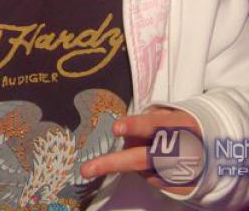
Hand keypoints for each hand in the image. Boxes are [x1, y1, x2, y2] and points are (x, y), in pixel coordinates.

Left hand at [80, 107, 202, 193]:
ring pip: (141, 168)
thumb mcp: (170, 115)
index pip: (152, 125)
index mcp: (178, 125)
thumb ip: (148, 120)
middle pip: (142, 158)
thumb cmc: (181, 126)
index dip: (134, 126)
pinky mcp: (179, 188)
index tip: (116, 128)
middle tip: (87, 169)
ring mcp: (179, 173)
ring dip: (129, 160)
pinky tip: (154, 162)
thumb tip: (123, 131)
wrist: (215, 149)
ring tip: (142, 146)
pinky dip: (145, 169)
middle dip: (112, 163)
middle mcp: (179, 151)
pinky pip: (151, 178)